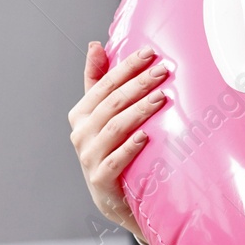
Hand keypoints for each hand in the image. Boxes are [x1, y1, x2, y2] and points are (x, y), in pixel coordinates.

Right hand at [69, 42, 167, 242]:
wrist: (113, 199)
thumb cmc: (111, 150)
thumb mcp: (102, 116)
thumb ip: (98, 81)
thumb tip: (95, 45)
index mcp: (81, 114)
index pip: (104, 84)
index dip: (126, 67)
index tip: (150, 53)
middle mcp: (81, 133)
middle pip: (112, 103)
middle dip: (138, 85)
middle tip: (163, 72)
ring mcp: (89, 157)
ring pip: (115, 128)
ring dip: (138, 111)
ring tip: (161, 98)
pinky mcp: (101, 180)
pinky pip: (115, 161)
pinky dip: (129, 148)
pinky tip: (146, 137)